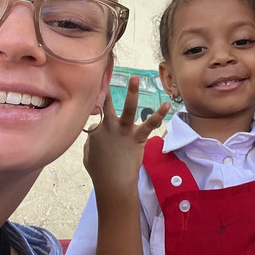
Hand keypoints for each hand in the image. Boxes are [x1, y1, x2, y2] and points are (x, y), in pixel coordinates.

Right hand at [83, 75, 170, 194]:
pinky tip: (166, 105)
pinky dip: (158, 114)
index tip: (93, 81)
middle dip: (106, 87)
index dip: (93, 95)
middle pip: (106, 103)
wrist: (113, 184)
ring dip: (132, 92)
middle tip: (107, 70)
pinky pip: (150, 124)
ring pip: (128, 108)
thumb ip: (91, 139)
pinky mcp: (137, 138)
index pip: (94, 109)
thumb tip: (93, 130)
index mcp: (96, 130)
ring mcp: (123, 131)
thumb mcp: (88, 154)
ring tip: (135, 77)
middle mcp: (108, 127)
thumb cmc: (100, 171)